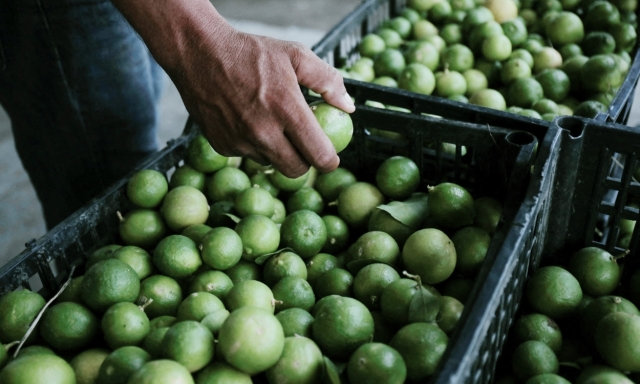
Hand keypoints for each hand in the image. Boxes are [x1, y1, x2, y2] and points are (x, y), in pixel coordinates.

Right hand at [170, 24, 354, 176]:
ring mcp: (240, 142)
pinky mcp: (222, 146)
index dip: (329, 161)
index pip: (318, 155)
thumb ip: (327, 80)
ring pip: (271, 163)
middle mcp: (263, 131)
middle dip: (305, 162)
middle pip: (296, 170)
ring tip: (271, 124)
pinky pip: (247, 155)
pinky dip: (253, 145)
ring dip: (277, 152)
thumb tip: (348, 107)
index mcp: (286, 109)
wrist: (199, 54)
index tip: (330, 157)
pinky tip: (248, 121)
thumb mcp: (295, 55)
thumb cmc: (251, 52)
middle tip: (304, 146)